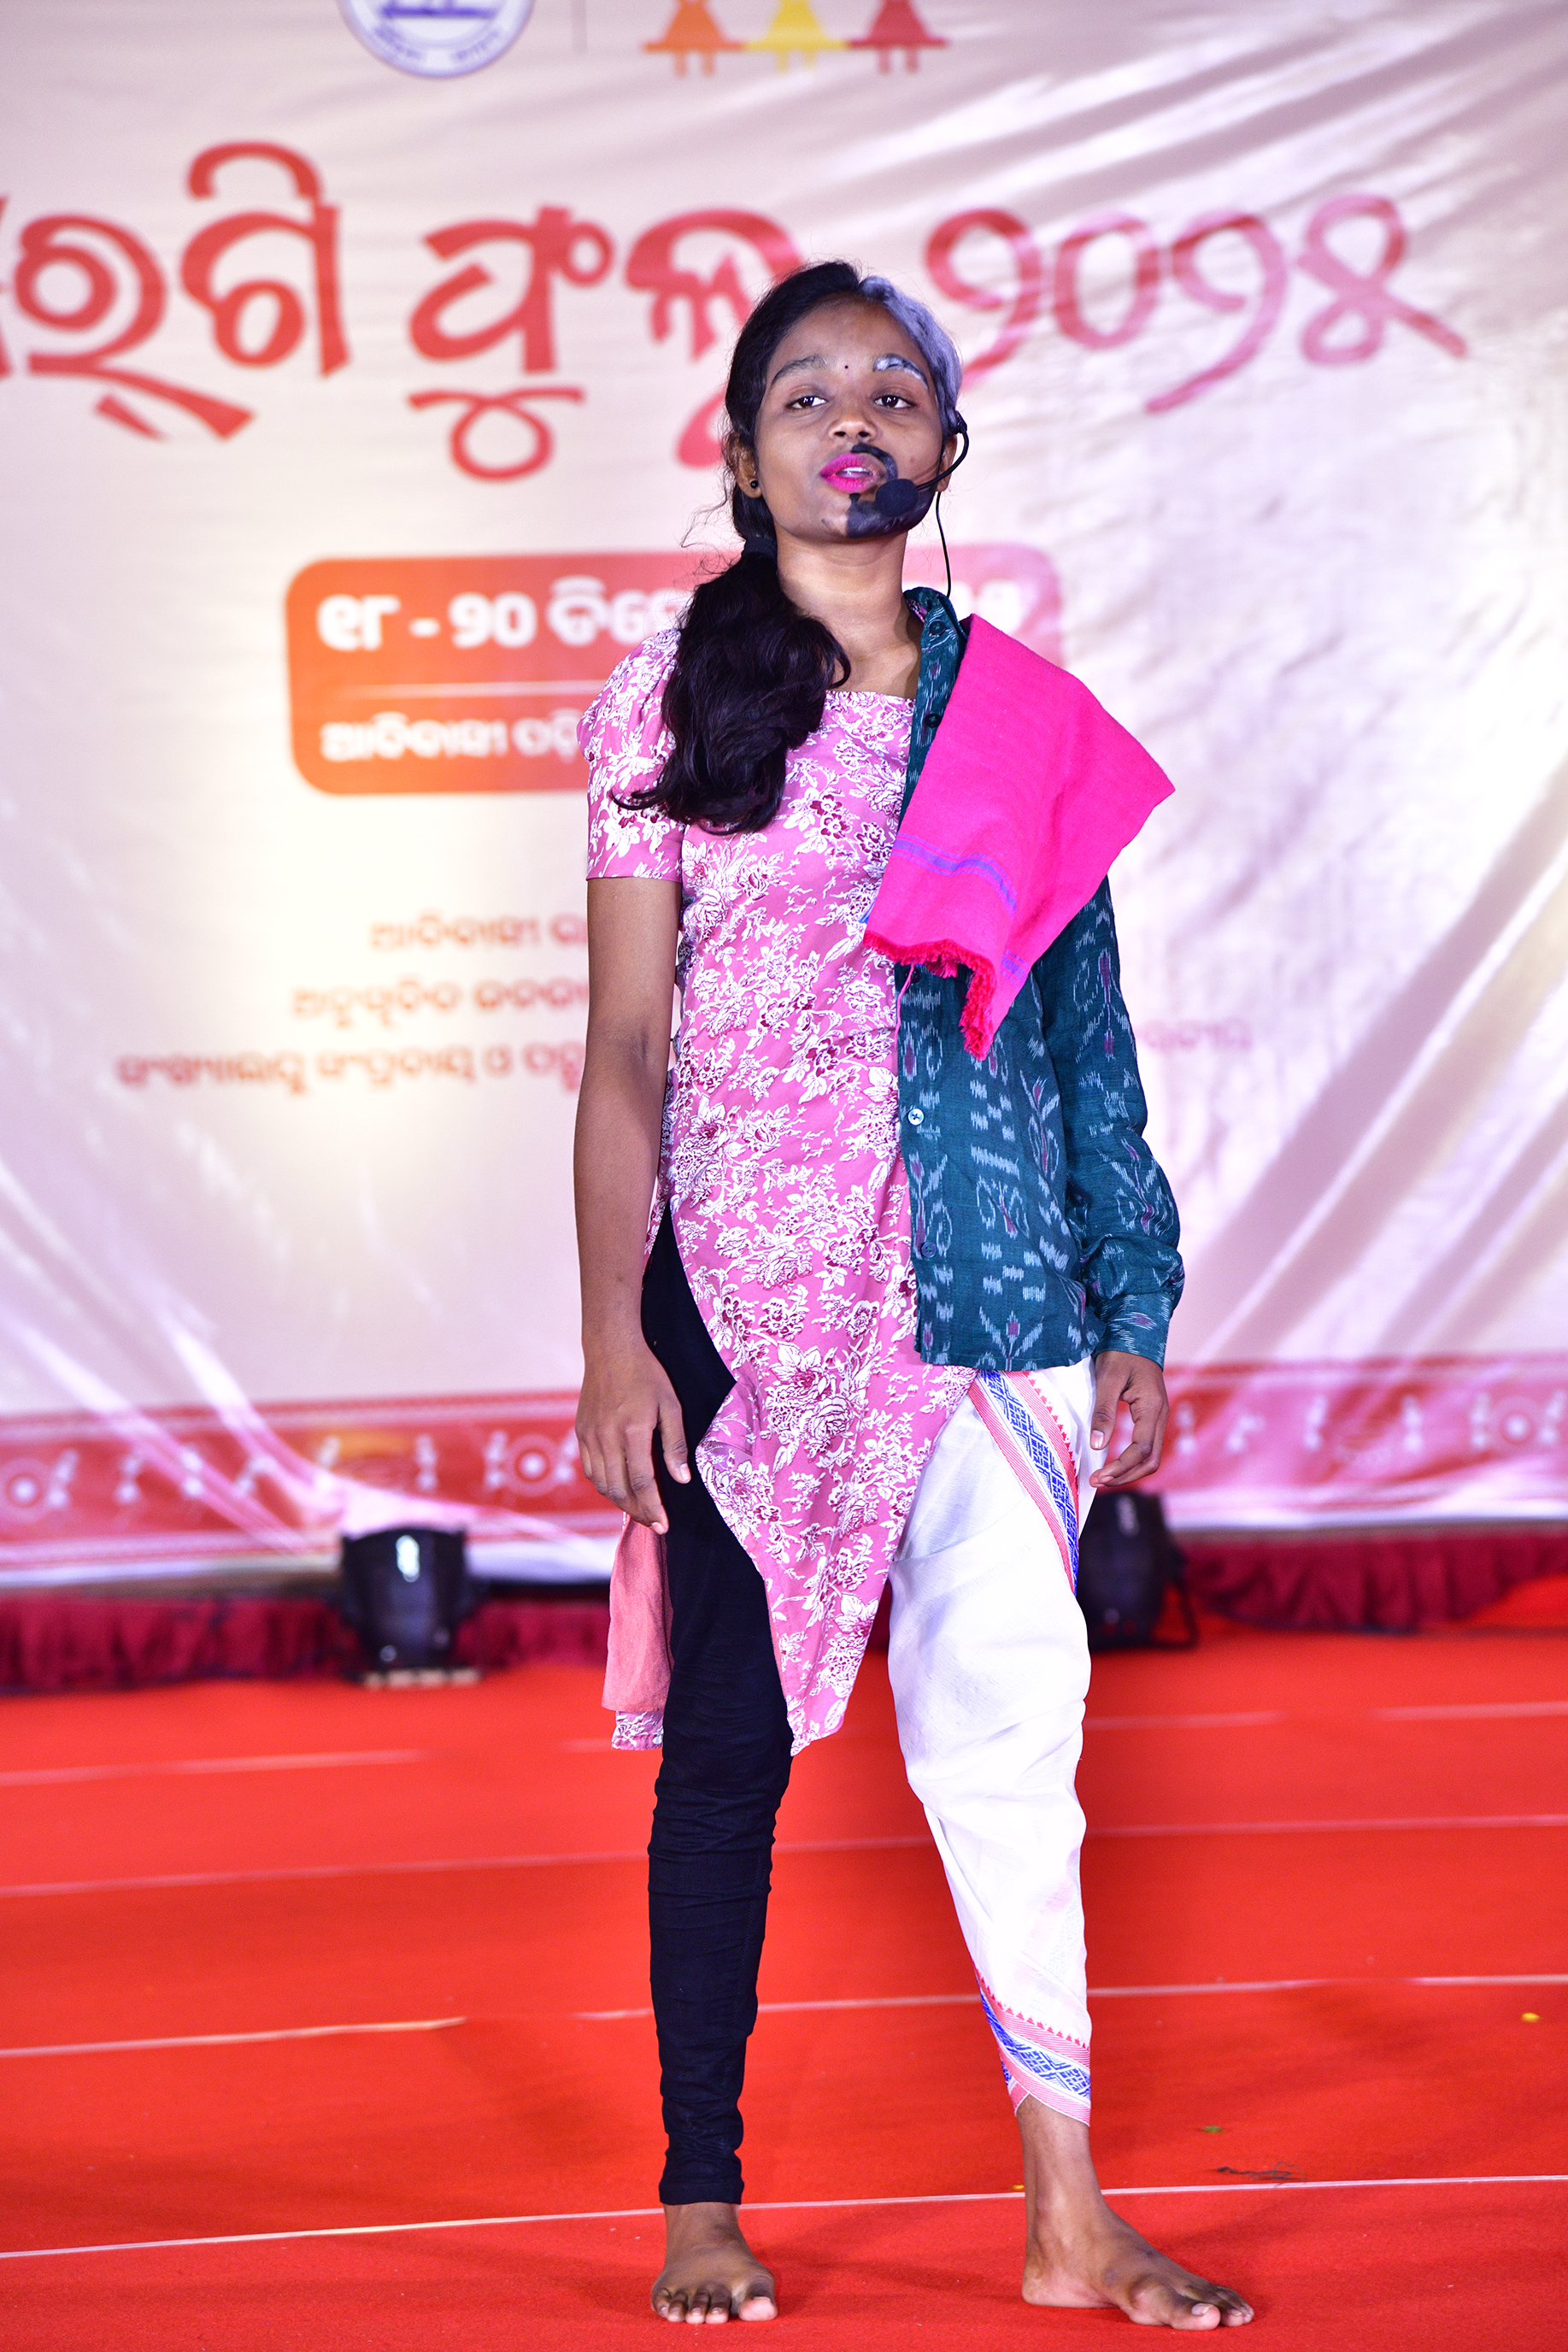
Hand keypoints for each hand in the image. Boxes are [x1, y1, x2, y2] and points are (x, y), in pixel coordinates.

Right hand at [575, 1332, 689, 1533]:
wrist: (610, 1350)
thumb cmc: (647, 1375)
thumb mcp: (671, 1405)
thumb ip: (675, 1444)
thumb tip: (681, 1479)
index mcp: (633, 1430)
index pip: (642, 1482)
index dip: (653, 1507)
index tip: (664, 1524)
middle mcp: (607, 1437)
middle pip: (620, 1489)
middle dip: (638, 1512)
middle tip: (654, 1523)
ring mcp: (590, 1436)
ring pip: (602, 1484)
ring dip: (620, 1502)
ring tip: (639, 1510)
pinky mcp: (581, 1433)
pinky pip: (591, 1470)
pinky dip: (605, 1485)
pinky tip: (619, 1488)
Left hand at [1088, 1350, 1168, 1489]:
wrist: (1135, 1334)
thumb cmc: (1120, 1352)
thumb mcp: (1106, 1379)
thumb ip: (1103, 1412)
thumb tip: (1097, 1445)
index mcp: (1152, 1407)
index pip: (1143, 1449)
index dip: (1122, 1467)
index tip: (1099, 1476)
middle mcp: (1160, 1415)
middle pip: (1152, 1460)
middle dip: (1126, 1475)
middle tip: (1098, 1481)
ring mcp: (1159, 1416)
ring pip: (1152, 1456)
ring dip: (1130, 1471)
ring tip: (1103, 1477)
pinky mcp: (1151, 1416)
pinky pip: (1147, 1446)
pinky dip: (1132, 1460)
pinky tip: (1113, 1463)